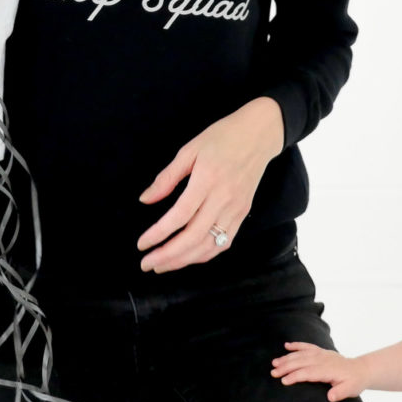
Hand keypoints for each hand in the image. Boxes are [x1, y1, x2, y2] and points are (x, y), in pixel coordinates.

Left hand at [137, 98, 283, 272]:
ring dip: (184, 260)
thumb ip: (167, 177)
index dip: (159, 234)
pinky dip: (205, 255)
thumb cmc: (223, 138)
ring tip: (163, 265)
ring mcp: (236, 209)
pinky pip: (224, 243)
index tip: (142, 244)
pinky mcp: (243, 214)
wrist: (259, 135)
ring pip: (210, 245)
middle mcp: (223, 199)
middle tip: (147, 264)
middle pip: (194, 237)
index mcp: (207, 180)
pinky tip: (188, 258)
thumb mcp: (189, 150)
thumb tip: (145, 200)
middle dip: (168, 255)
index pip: (180, 216)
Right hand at [271, 342, 365, 401]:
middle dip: (286, 366)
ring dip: (287, 358)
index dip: (295, 376)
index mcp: (328, 369)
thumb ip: (340, 393)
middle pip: (301, 362)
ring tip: (274, 363)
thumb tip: (330, 397)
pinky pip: (307, 346)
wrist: (361, 370)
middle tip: (273, 372)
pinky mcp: (321, 351)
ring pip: (301, 354)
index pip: (308, 372)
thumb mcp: (350, 390)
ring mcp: (322, 354)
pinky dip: (297, 345)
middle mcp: (323, 359)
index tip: (284, 381)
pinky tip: (287, 345)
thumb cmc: (354, 382)